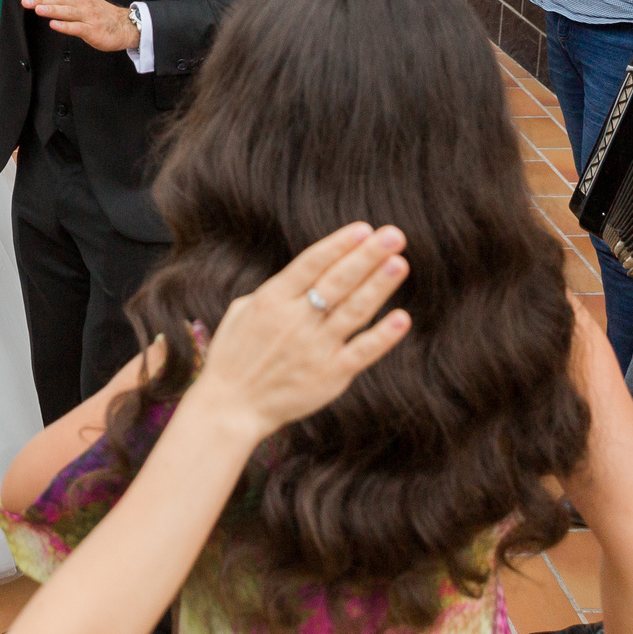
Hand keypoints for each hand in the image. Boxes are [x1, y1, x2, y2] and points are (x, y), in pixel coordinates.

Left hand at [20, 0, 138, 52]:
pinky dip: (65, 26)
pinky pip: (77, 28)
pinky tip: (54, 25)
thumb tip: (43, 0)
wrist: (125, 26)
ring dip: (51, 9)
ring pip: (67, 11)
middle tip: (26, 0)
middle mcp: (82, 3)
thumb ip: (66, 1)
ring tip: (37, 9)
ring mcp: (88, 16)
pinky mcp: (92, 30)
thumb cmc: (102, 15)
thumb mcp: (84, 2)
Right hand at [190, 223, 412, 436]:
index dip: (338, 245)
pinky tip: (401, 318)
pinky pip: (361, 352)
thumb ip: (275, 291)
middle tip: (394, 234)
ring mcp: (315, 349)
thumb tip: (306, 273)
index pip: (311, 264)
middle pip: (338, 282)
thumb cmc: (234, 354)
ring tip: (400, 263)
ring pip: (354, 311)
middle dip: (367, 255)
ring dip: (379, 286)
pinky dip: (383, 336)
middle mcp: (295, 320)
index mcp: (271, 300)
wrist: (231, 405)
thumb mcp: (243, 312)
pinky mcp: (329, 376)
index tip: (364, 228)